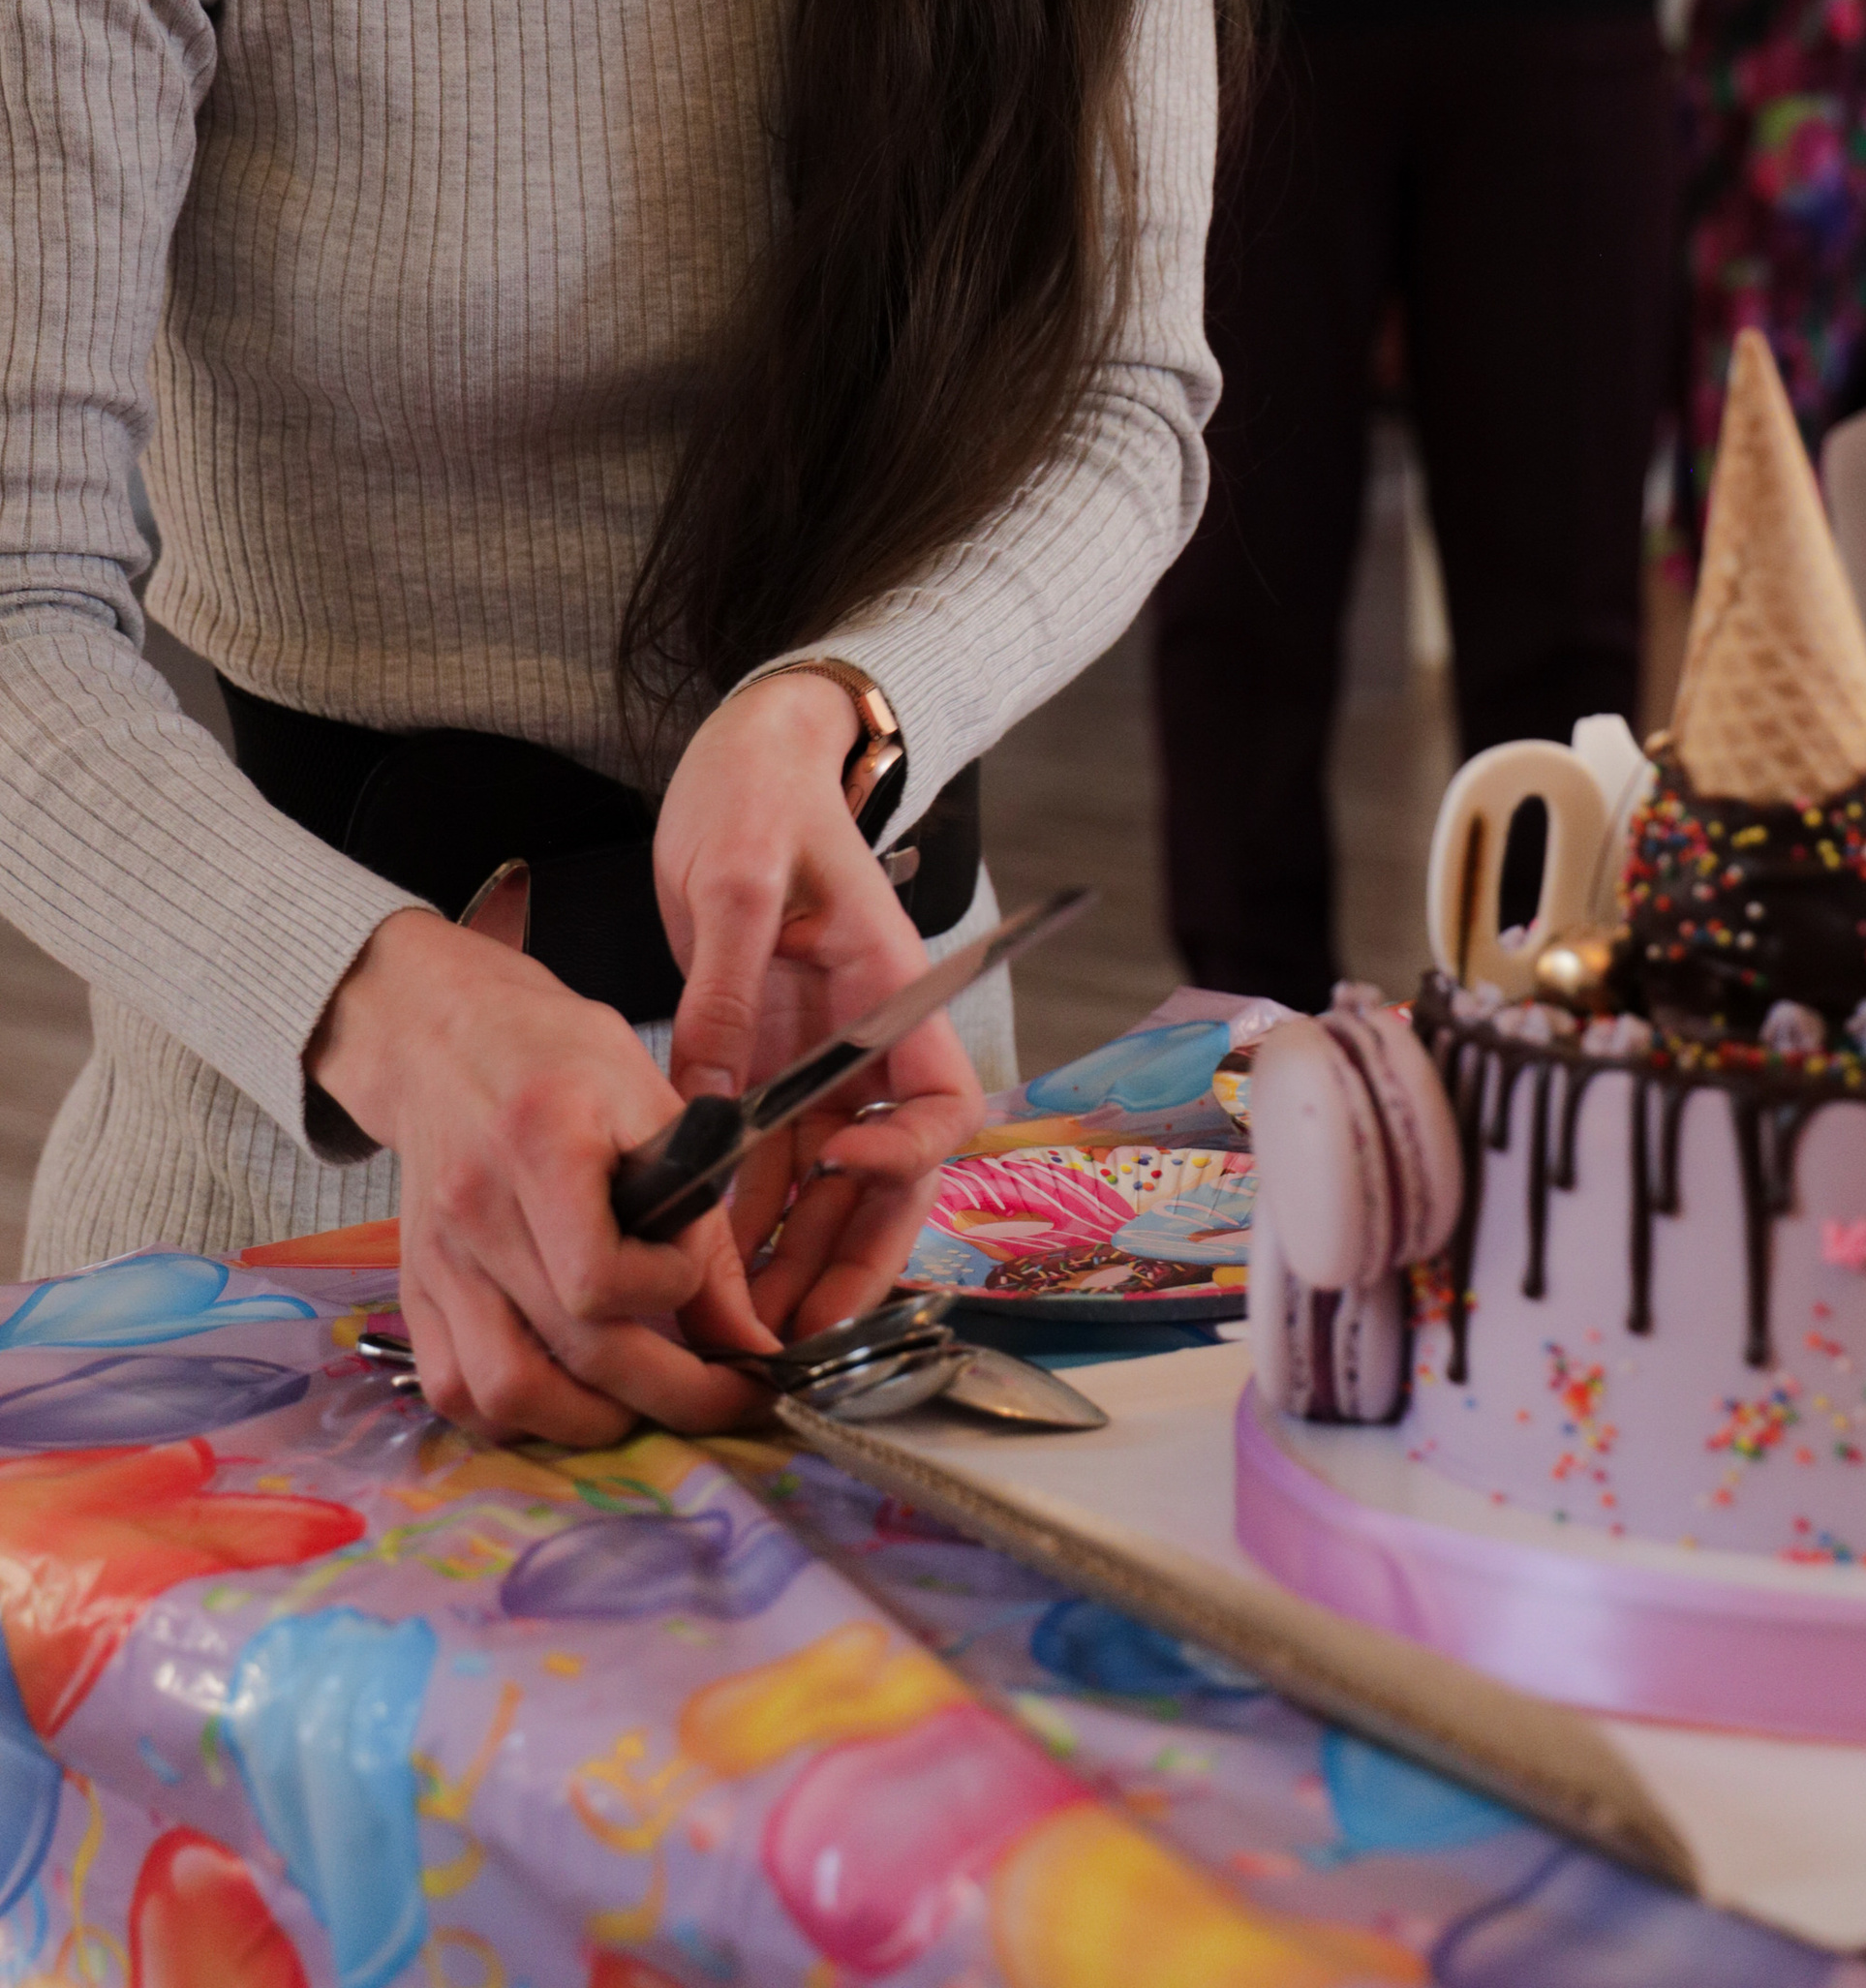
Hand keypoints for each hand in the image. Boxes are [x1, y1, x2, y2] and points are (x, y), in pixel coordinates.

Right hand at [311, 909, 774, 1447]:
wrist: (448, 1035)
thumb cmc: (564, 1058)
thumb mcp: (652, 1104)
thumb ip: (699, 1224)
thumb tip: (749, 1343)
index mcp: (539, 1142)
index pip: (595, 1277)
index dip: (665, 1290)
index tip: (693, 1271)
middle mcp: (473, 1212)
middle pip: (567, 1351)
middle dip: (668, 1395)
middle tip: (728, 1403)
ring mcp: (434, 1260)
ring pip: (501, 1393)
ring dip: (586, 1423)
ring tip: (642, 1406)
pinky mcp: (414, 1290)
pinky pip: (453, 1390)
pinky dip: (515, 1416)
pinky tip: (568, 1394)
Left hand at [655, 670, 981, 1341]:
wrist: (748, 754)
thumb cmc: (760, 797)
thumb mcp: (738, 881)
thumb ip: (725, 996)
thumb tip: (703, 1110)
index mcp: (893, 991)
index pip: (939, 1107)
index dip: (904, 1160)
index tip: (840, 1171)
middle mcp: (868, 1041)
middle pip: (883, 1182)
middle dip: (843, 1265)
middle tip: (784, 1339)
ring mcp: (819, 1057)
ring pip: (823, 1190)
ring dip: (788, 1263)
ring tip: (734, 1336)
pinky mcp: (768, 1062)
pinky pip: (767, 1163)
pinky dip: (742, 1222)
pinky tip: (698, 1273)